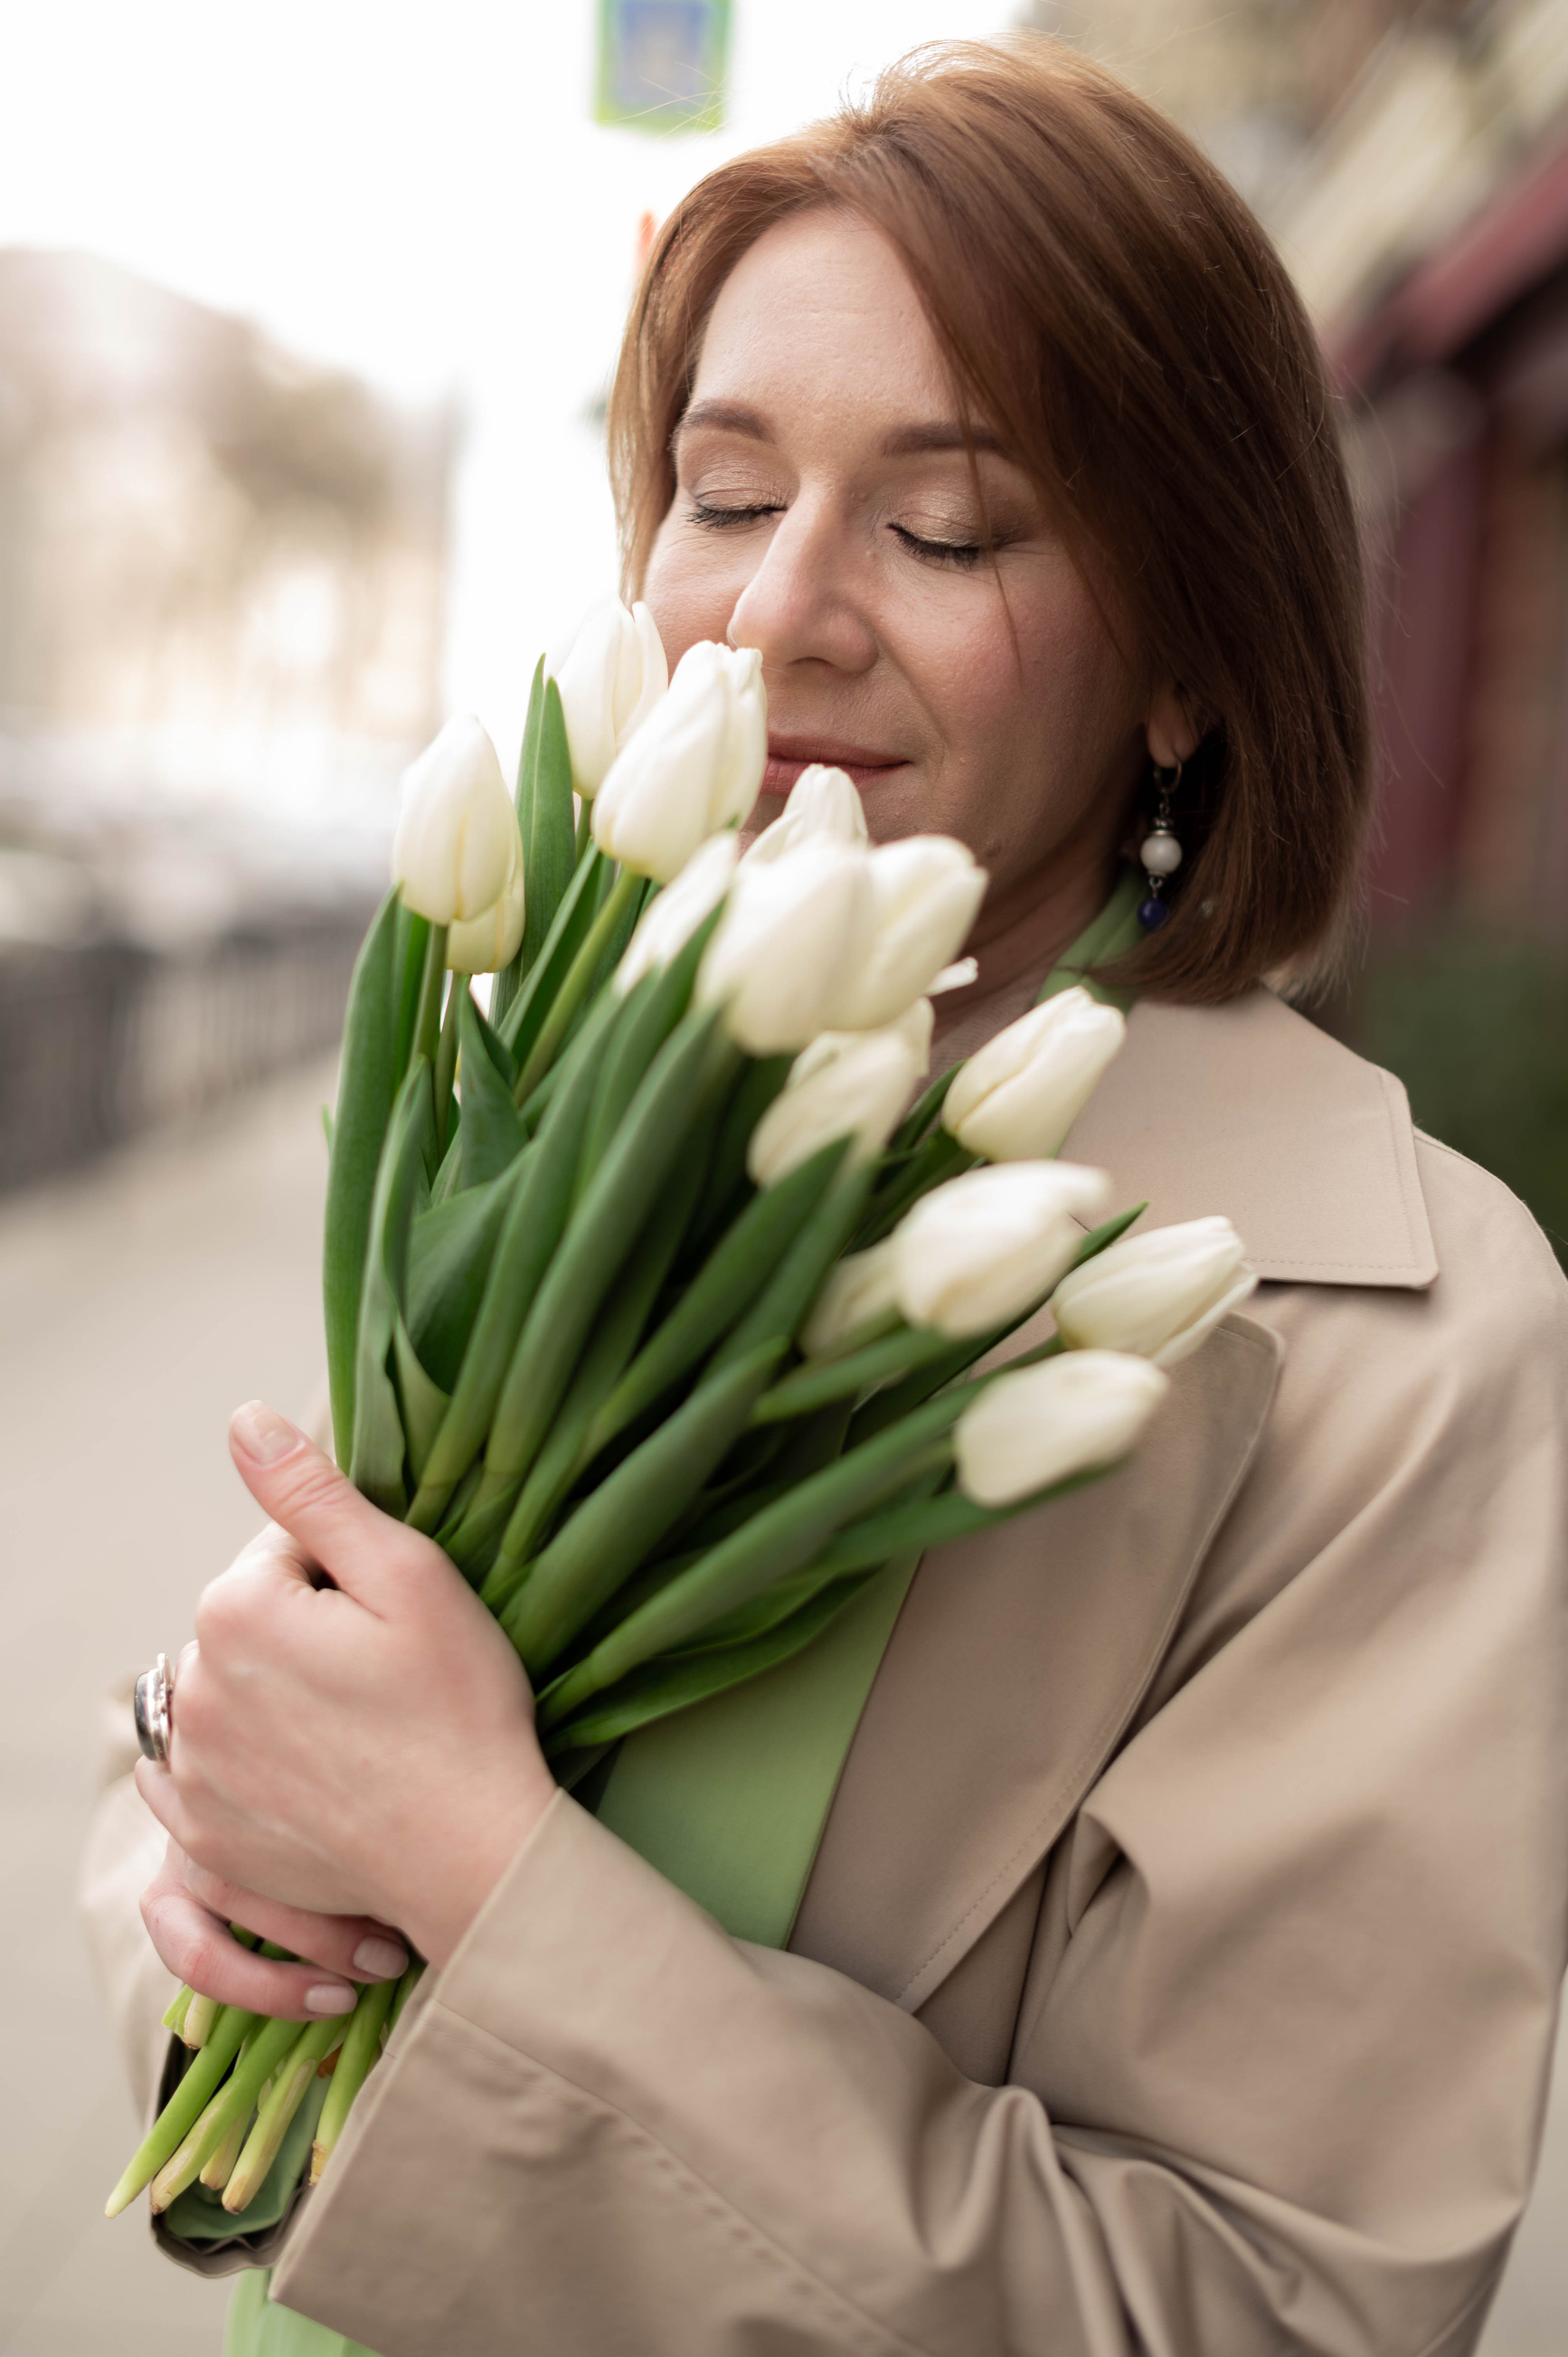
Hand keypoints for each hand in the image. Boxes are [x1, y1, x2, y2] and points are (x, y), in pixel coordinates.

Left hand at [136, 1401, 555, 1994]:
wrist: (471, 1854)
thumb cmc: (458, 1707)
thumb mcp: (407, 1575)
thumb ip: (314, 1493)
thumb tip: (242, 1421)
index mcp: (236, 1611)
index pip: (283, 1552)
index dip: (349, 1576)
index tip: (395, 1624)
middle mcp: (193, 1689)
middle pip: (248, 1622)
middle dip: (302, 1631)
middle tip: (384, 1679)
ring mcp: (193, 1770)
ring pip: (224, 1690)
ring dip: (271, 1694)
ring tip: (353, 1729)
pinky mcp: (205, 1834)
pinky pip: (196, 1770)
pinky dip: (239, 1761)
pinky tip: (305, 1771)